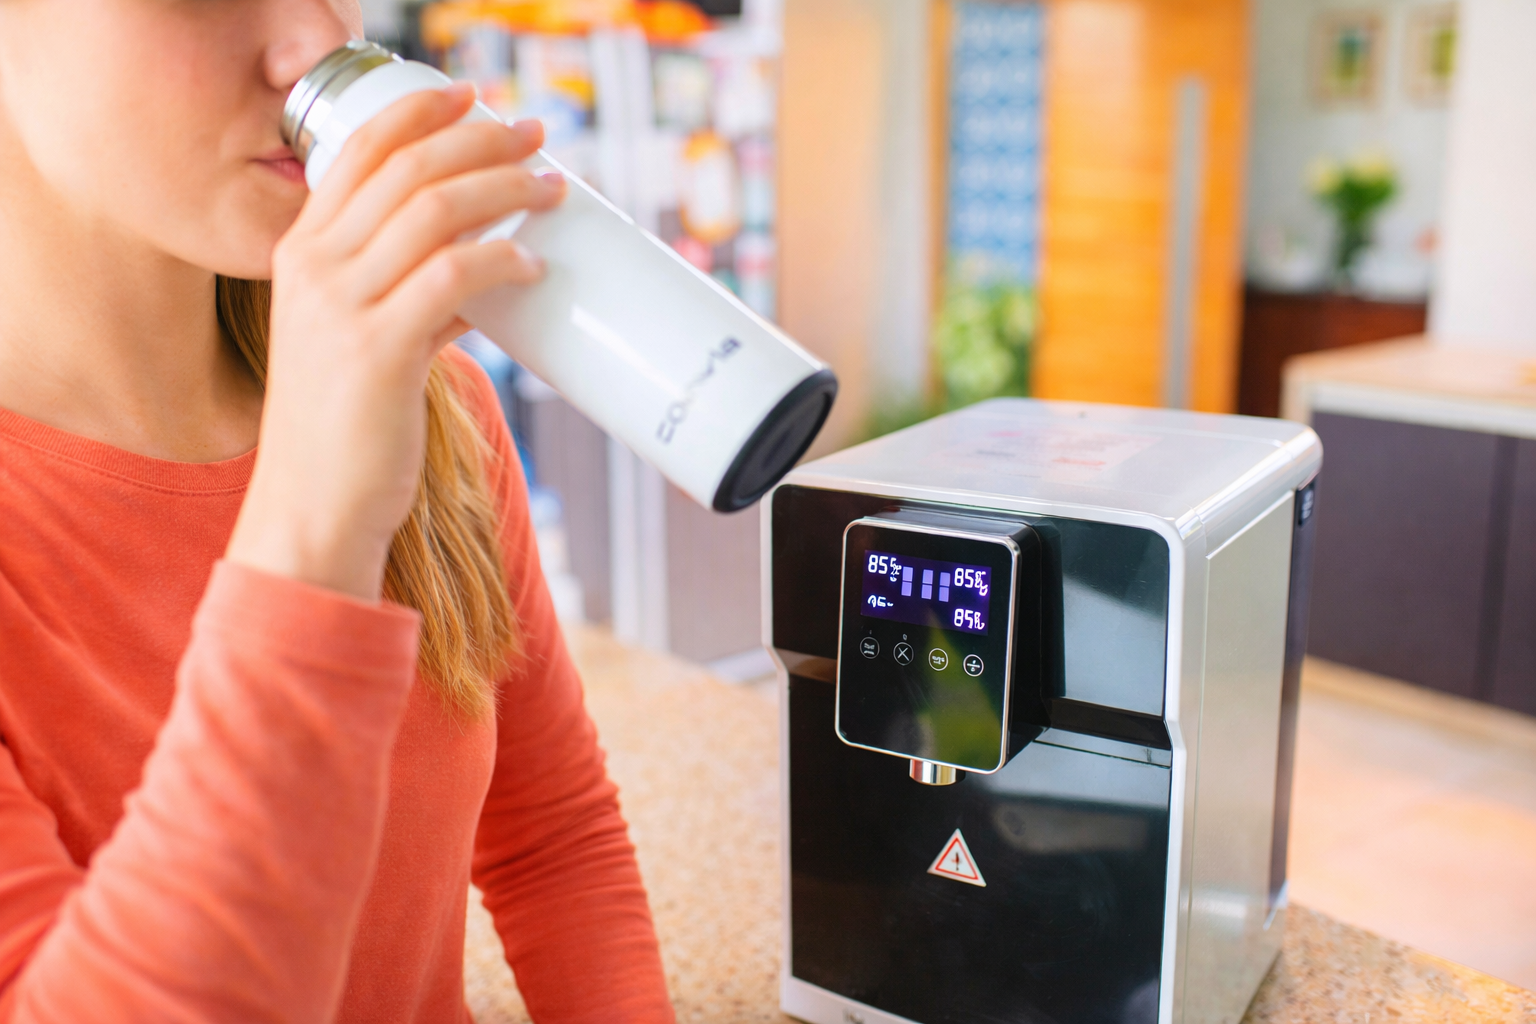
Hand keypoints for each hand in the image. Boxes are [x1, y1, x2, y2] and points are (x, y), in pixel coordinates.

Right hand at [227, 85, 565, 600]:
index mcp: (301, 250)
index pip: (362, 150)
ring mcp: (341, 305)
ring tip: (551, 190)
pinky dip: (501, 260)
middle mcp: (314, 266)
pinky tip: (529, 267)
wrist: (312, 506)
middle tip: (537, 139)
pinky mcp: (379, 350)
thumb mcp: (360, 339)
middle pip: (410, 168)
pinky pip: (454, 276)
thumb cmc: (345, 427)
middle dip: (482, 142)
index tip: (472, 98)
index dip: (422, 112)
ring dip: (506, 190)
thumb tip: (482, 272)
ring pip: (437, 210)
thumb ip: (407, 296)